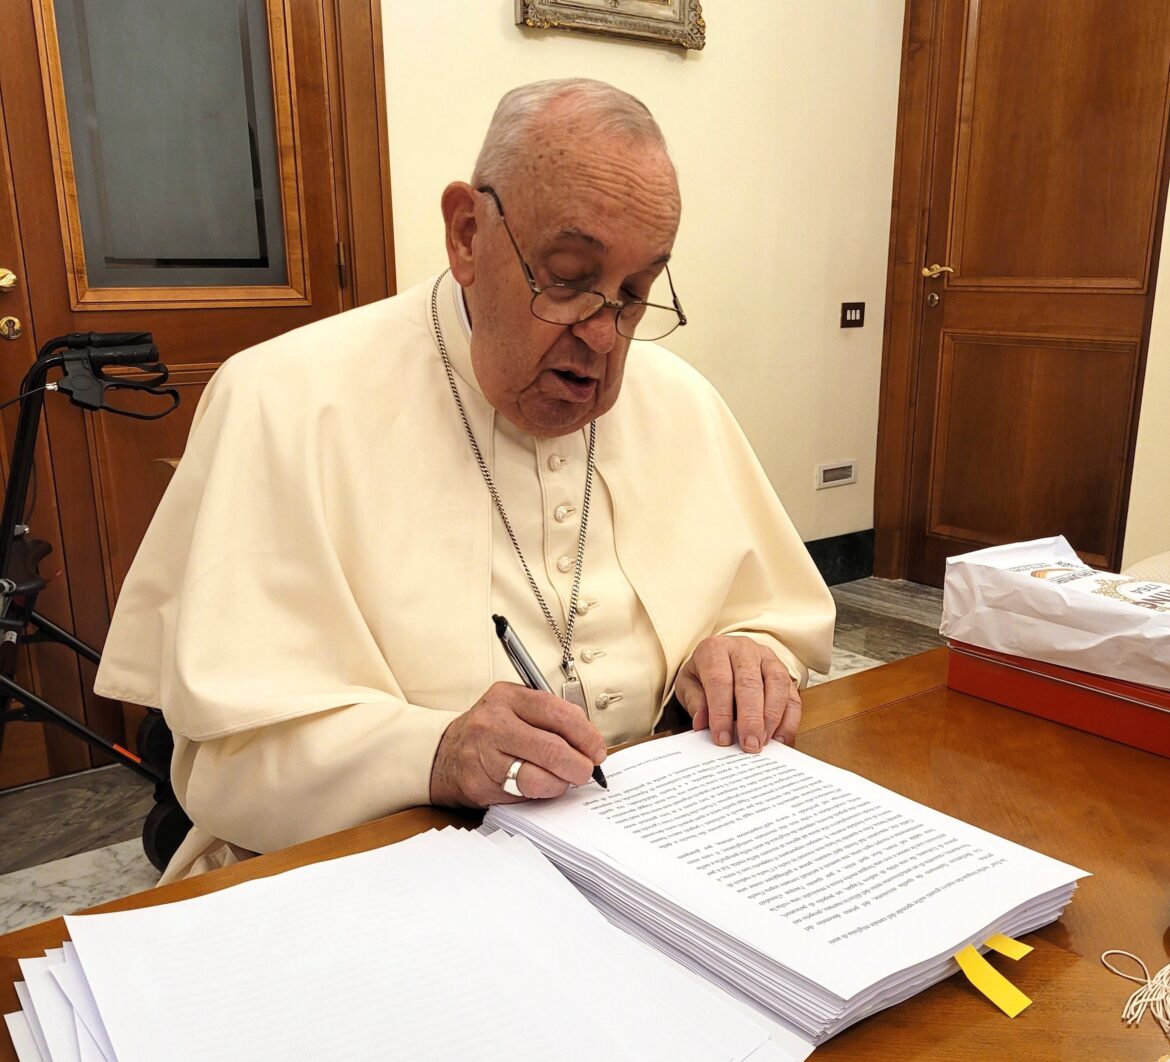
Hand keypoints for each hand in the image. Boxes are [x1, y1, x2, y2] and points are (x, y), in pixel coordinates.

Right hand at [429, 682, 606, 807]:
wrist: (444, 754)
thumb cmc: (489, 732)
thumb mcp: (515, 709)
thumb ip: (550, 719)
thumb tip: (590, 744)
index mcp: (507, 697)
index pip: (559, 713)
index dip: (586, 735)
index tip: (597, 749)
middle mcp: (493, 723)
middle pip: (552, 748)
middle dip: (579, 765)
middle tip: (586, 771)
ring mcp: (483, 755)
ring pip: (539, 777)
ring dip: (560, 784)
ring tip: (563, 780)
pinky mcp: (479, 784)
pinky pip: (522, 795)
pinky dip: (540, 794)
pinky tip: (539, 785)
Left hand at [674, 636, 800, 751]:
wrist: (720, 657)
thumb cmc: (703, 673)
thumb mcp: (688, 684)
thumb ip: (695, 702)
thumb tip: (702, 723)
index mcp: (715, 649)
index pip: (719, 680)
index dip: (721, 712)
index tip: (723, 738)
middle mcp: (743, 649)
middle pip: (750, 683)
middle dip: (750, 718)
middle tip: (749, 745)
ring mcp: (767, 658)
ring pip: (776, 684)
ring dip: (772, 718)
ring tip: (763, 742)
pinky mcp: (784, 672)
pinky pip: (792, 695)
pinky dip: (789, 720)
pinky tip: (780, 739)